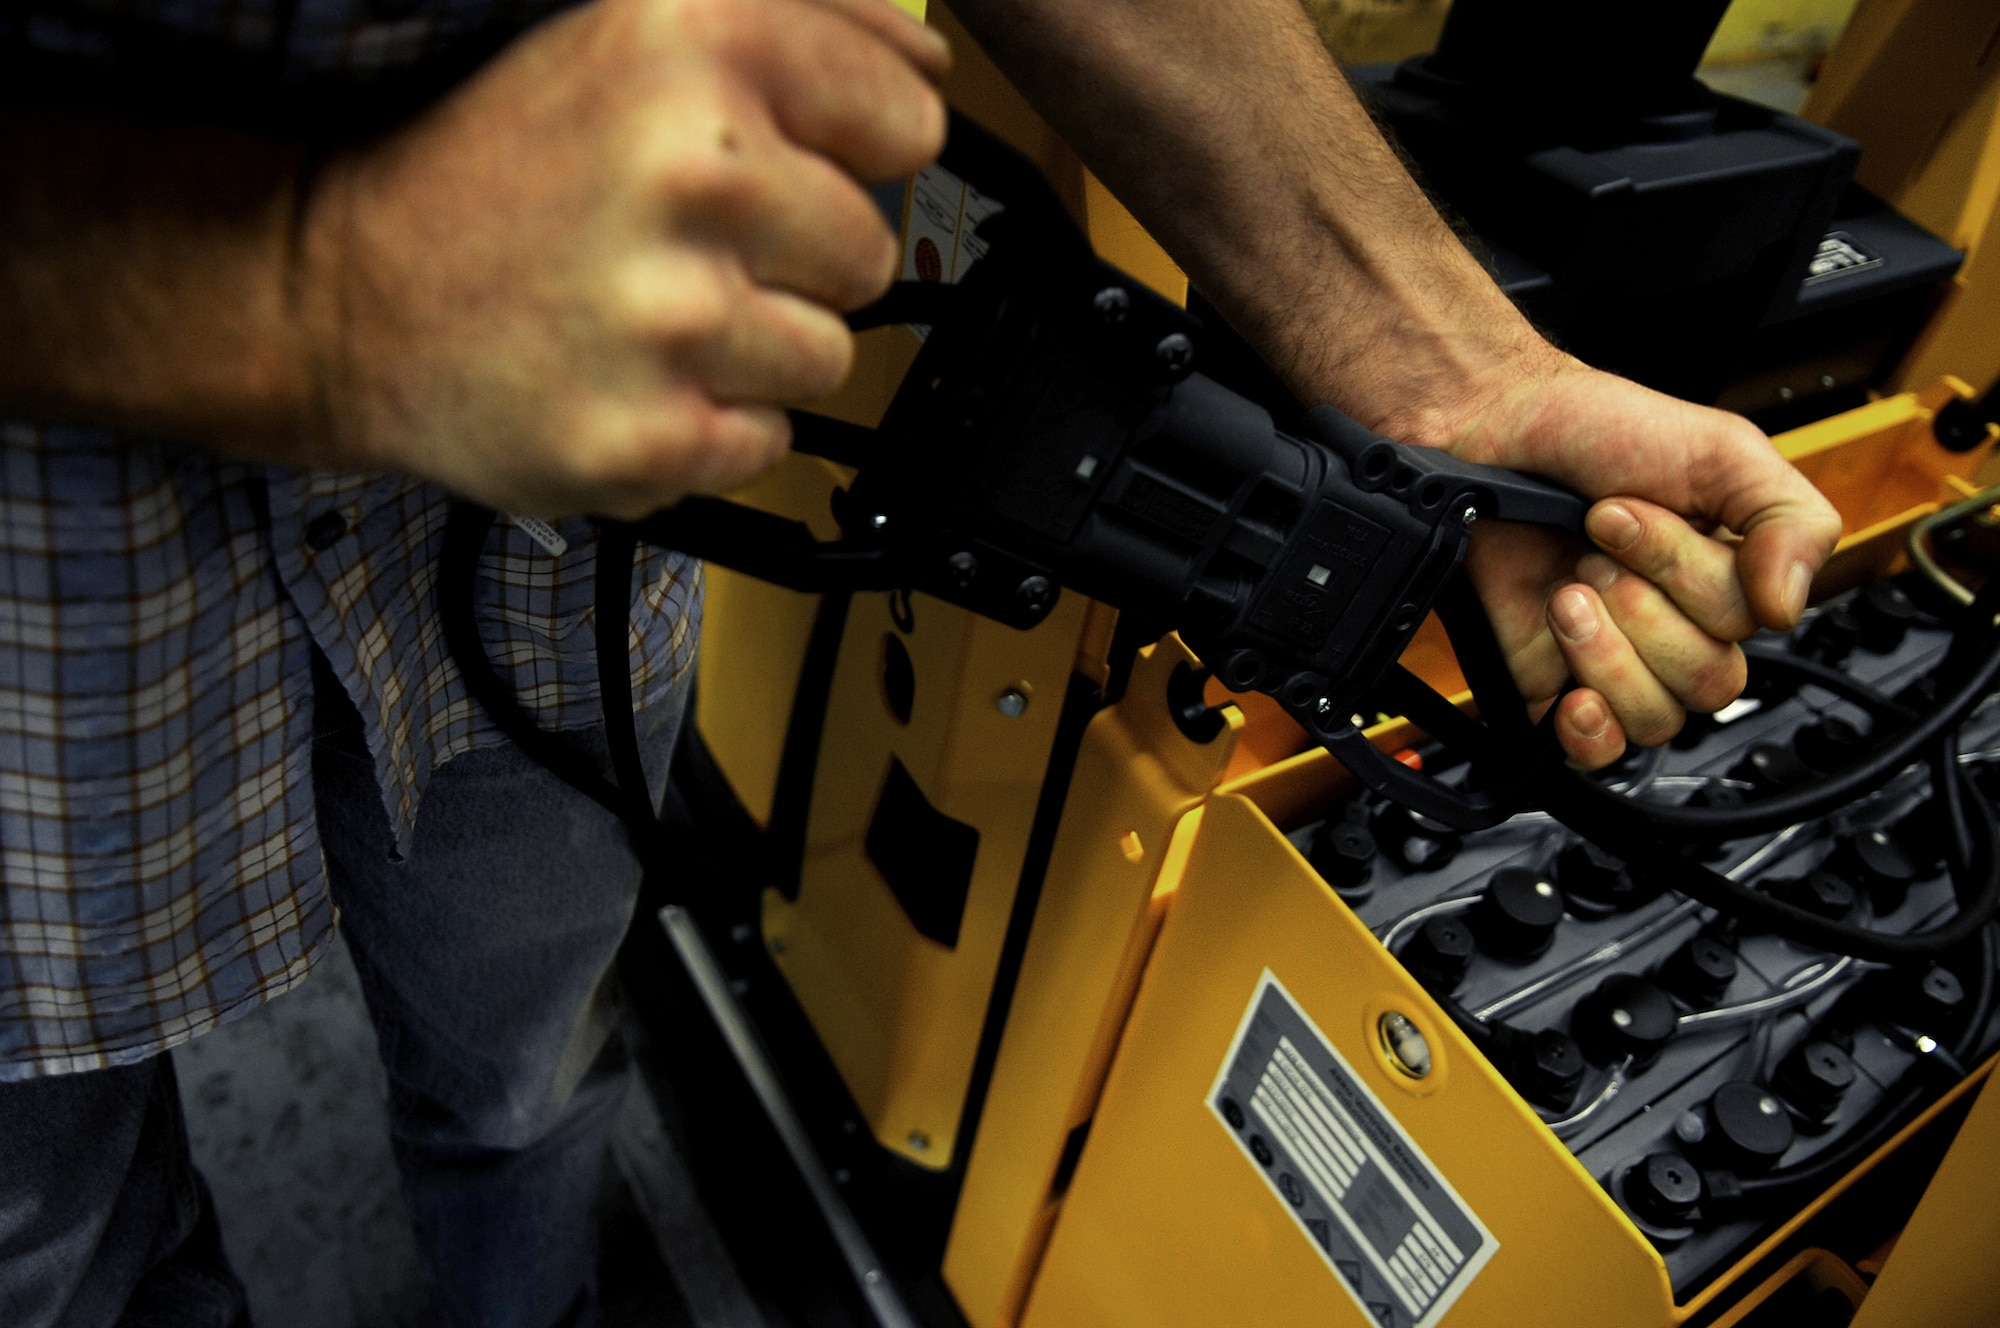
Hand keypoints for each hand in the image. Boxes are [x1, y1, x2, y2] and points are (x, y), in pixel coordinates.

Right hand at [297, 0, 947, 518]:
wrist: (343, 290)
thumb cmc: (495, 167)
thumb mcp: (635, 32)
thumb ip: (808, 23)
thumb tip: (929, 61)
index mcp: (697, 41)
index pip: (906, 119)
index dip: (848, 149)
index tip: (776, 159)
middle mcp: (693, 169)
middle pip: (869, 252)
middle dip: (792, 257)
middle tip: (679, 244)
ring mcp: (674, 316)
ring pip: (827, 356)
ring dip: (752, 347)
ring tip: (649, 312)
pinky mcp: (654, 436)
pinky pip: (767, 442)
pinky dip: (709, 424)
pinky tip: (629, 376)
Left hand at [1387, 347, 1841, 767]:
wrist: (1488, 437)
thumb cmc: (1594, 432)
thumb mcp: (1722, 448)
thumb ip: (1790, 519)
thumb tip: (1789, 609)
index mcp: (1727, 580)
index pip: (1746, 626)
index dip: (1684, 573)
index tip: (1624, 513)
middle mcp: (1676, 628)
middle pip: (1708, 681)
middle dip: (1641, 606)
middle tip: (1591, 554)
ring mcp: (1615, 662)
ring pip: (1657, 718)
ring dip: (1606, 651)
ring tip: (1564, 592)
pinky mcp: (1554, 690)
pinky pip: (1596, 754)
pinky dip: (1590, 732)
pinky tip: (1572, 692)